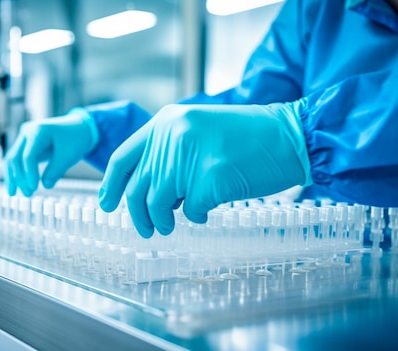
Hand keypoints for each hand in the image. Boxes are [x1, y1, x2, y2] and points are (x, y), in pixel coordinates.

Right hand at [4, 109, 97, 195]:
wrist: (78, 128)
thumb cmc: (75, 139)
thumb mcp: (69, 156)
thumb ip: (56, 171)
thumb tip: (45, 185)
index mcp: (39, 131)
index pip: (28, 155)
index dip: (29, 173)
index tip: (34, 188)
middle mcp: (28, 132)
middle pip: (15, 157)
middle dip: (19, 177)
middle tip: (28, 194)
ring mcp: (25, 138)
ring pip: (12, 159)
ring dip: (13, 177)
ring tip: (15, 193)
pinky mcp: (25, 146)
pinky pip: (16, 160)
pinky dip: (16, 173)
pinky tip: (16, 186)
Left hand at [99, 101, 311, 237]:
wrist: (290, 135)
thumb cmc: (248, 137)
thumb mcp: (199, 130)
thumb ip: (170, 152)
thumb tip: (147, 190)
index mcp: (167, 121)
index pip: (124, 157)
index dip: (111, 184)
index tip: (106, 204)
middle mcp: (173, 135)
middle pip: (138, 186)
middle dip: (138, 214)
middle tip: (147, 229)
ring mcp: (190, 157)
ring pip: (158, 203)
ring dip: (162, 221)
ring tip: (171, 226)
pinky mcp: (210, 179)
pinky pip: (190, 211)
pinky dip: (196, 216)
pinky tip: (208, 211)